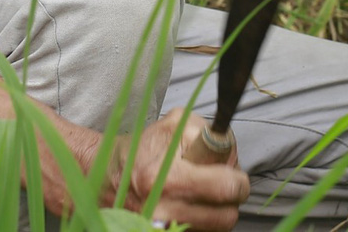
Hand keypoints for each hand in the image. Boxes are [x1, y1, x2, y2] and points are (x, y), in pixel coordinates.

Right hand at [97, 108, 249, 230]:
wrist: (109, 176)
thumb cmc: (142, 150)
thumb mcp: (175, 124)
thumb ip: (209, 134)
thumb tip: (230, 151)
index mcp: (168, 178)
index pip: (227, 188)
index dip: (238, 180)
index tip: (234, 174)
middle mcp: (165, 210)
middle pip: (227, 216)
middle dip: (230, 199)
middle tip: (220, 183)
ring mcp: (164, 229)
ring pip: (217, 228)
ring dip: (216, 211)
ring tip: (202, 193)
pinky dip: (202, 222)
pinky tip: (192, 206)